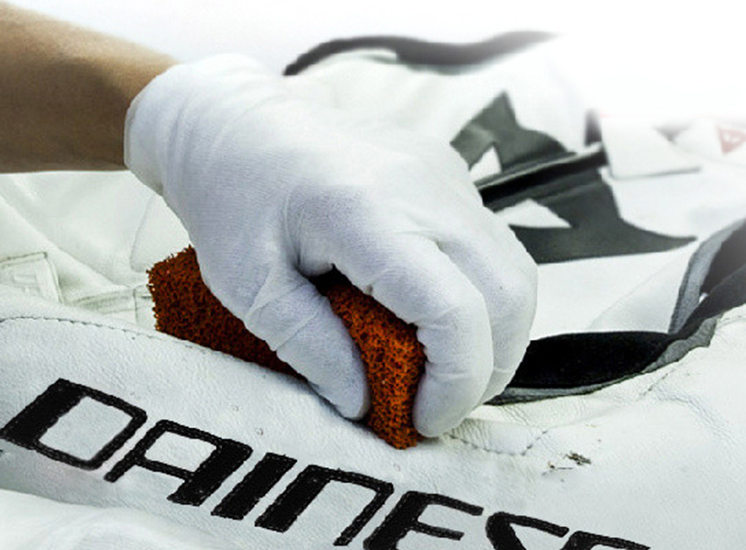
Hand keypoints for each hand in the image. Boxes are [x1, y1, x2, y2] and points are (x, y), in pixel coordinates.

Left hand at [126, 56, 535, 435]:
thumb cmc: (231, 200)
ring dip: (495, 335)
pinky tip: (433, 314)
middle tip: (438, 404)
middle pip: (507, 294)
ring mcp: (444, 173)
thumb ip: (311, 349)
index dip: (455, 383)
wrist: (234, 121)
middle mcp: (423, 186)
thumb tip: (366, 402)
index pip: (456, 311)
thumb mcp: (248, 287)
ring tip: (445, 370)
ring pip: (514, 270)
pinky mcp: (448, 171)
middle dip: (488, 369)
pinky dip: (480, 294)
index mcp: (364, 213)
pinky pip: (491, 244)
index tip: (421, 421)